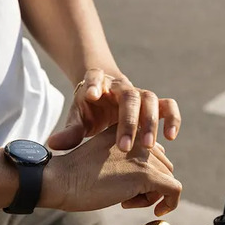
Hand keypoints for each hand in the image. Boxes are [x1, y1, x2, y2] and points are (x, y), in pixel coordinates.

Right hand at [40, 126, 181, 215]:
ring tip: (127, 201)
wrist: (61, 180)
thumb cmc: (76, 174)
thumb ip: (126, 159)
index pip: (153, 153)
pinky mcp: (145, 174)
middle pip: (164, 167)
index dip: (144, 174)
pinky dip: (169, 203)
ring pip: (168, 179)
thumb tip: (147, 179)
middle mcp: (138, 138)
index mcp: (127, 130)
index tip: (125, 186)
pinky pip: (174, 190)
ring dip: (152, 196)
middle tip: (125, 197)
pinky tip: (154, 209)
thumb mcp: (105, 157)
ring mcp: (143, 155)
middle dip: (150, 186)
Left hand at [47, 68, 180, 151]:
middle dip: (128, 121)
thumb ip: (69, 132)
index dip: (95, 84)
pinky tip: (170, 138)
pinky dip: (172, 119)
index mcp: (98, 84)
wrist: (106, 98)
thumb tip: (52, 144)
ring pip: (151, 100)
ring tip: (148, 147)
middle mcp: (122, 87)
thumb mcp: (78, 119)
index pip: (96, 77)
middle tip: (125, 146)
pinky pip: (169, 107)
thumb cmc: (89, 110)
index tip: (91, 95)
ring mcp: (140, 94)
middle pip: (129, 96)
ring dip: (151, 123)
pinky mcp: (155, 104)